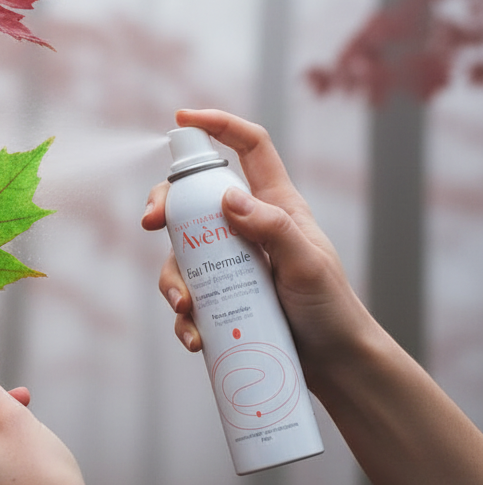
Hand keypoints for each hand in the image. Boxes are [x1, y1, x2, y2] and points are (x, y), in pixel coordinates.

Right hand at [141, 108, 380, 393]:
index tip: (182, 120)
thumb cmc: (332, 309)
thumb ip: (273, 227)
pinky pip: (188, 298)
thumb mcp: (307, 264)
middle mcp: (247, 228)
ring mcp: (231, 264)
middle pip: (194, 197)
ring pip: (181, 253)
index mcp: (274, 205)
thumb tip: (228, 196)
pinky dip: (182, 317)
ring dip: (172, 278)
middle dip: (164, 204)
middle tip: (149, 222)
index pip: (249, 148)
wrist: (336, 364)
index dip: (218, 125)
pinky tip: (194, 336)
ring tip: (185, 306)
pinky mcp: (222, 298)